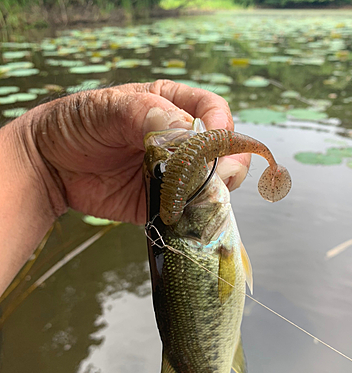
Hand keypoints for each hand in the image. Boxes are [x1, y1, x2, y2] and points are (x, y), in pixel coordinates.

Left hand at [18, 80, 249, 225]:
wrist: (50, 166)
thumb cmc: (77, 125)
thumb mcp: (108, 109)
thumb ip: (145, 113)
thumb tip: (184, 129)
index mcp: (171, 106)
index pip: (213, 110)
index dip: (220, 123)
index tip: (213, 136)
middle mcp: (179, 140)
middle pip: (222, 150)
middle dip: (228, 161)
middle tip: (219, 174)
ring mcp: (174, 174)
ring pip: (214, 182)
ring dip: (218, 190)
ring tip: (206, 193)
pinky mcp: (163, 203)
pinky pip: (189, 210)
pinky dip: (197, 214)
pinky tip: (191, 214)